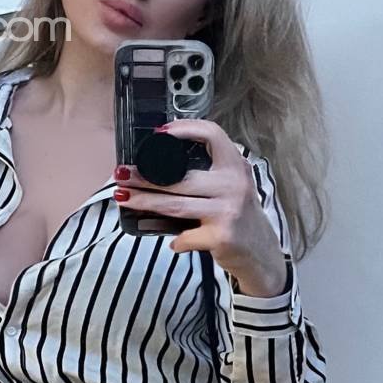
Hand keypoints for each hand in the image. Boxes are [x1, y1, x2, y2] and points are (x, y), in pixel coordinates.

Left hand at [117, 119, 287, 294]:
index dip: (184, 129)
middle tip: (121, 174)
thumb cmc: (239, 217)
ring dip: (144, 201)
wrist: (260, 254)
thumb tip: (160, 167)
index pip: (212, 134)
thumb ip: (210, 174)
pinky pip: (185, 236)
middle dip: (144, 176)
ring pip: (175, 205)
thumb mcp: (233, 187)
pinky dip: (176, 240)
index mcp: (236, 166)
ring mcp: (228, 211)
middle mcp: (234, 184)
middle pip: (179, 177)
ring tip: (123, 197)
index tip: (159, 133)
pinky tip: (173, 241)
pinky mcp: (221, 236)